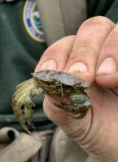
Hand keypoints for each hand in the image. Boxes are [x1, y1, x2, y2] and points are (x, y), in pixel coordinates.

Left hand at [35, 17, 117, 161]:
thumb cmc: (100, 133)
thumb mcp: (75, 124)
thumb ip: (60, 105)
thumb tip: (49, 83)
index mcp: (77, 67)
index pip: (64, 46)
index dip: (55, 55)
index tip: (51, 73)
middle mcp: (102, 55)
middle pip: (93, 28)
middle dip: (83, 51)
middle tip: (82, 77)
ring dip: (111, 50)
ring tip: (107, 79)